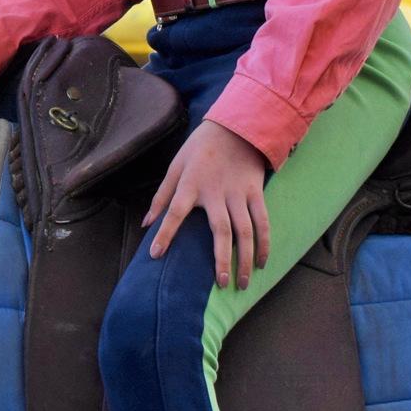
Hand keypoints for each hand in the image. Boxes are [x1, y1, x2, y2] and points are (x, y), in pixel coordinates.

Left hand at [142, 119, 272, 289]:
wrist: (235, 127)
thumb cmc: (199, 150)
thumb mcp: (175, 167)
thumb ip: (161, 197)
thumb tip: (146, 225)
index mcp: (190, 184)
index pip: (174, 212)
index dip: (165, 233)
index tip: (156, 255)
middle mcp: (216, 192)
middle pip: (221, 230)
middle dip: (221, 259)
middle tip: (221, 284)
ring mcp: (238, 193)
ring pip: (246, 231)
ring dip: (245, 258)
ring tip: (242, 283)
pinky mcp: (256, 192)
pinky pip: (263, 222)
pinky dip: (265, 243)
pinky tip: (262, 262)